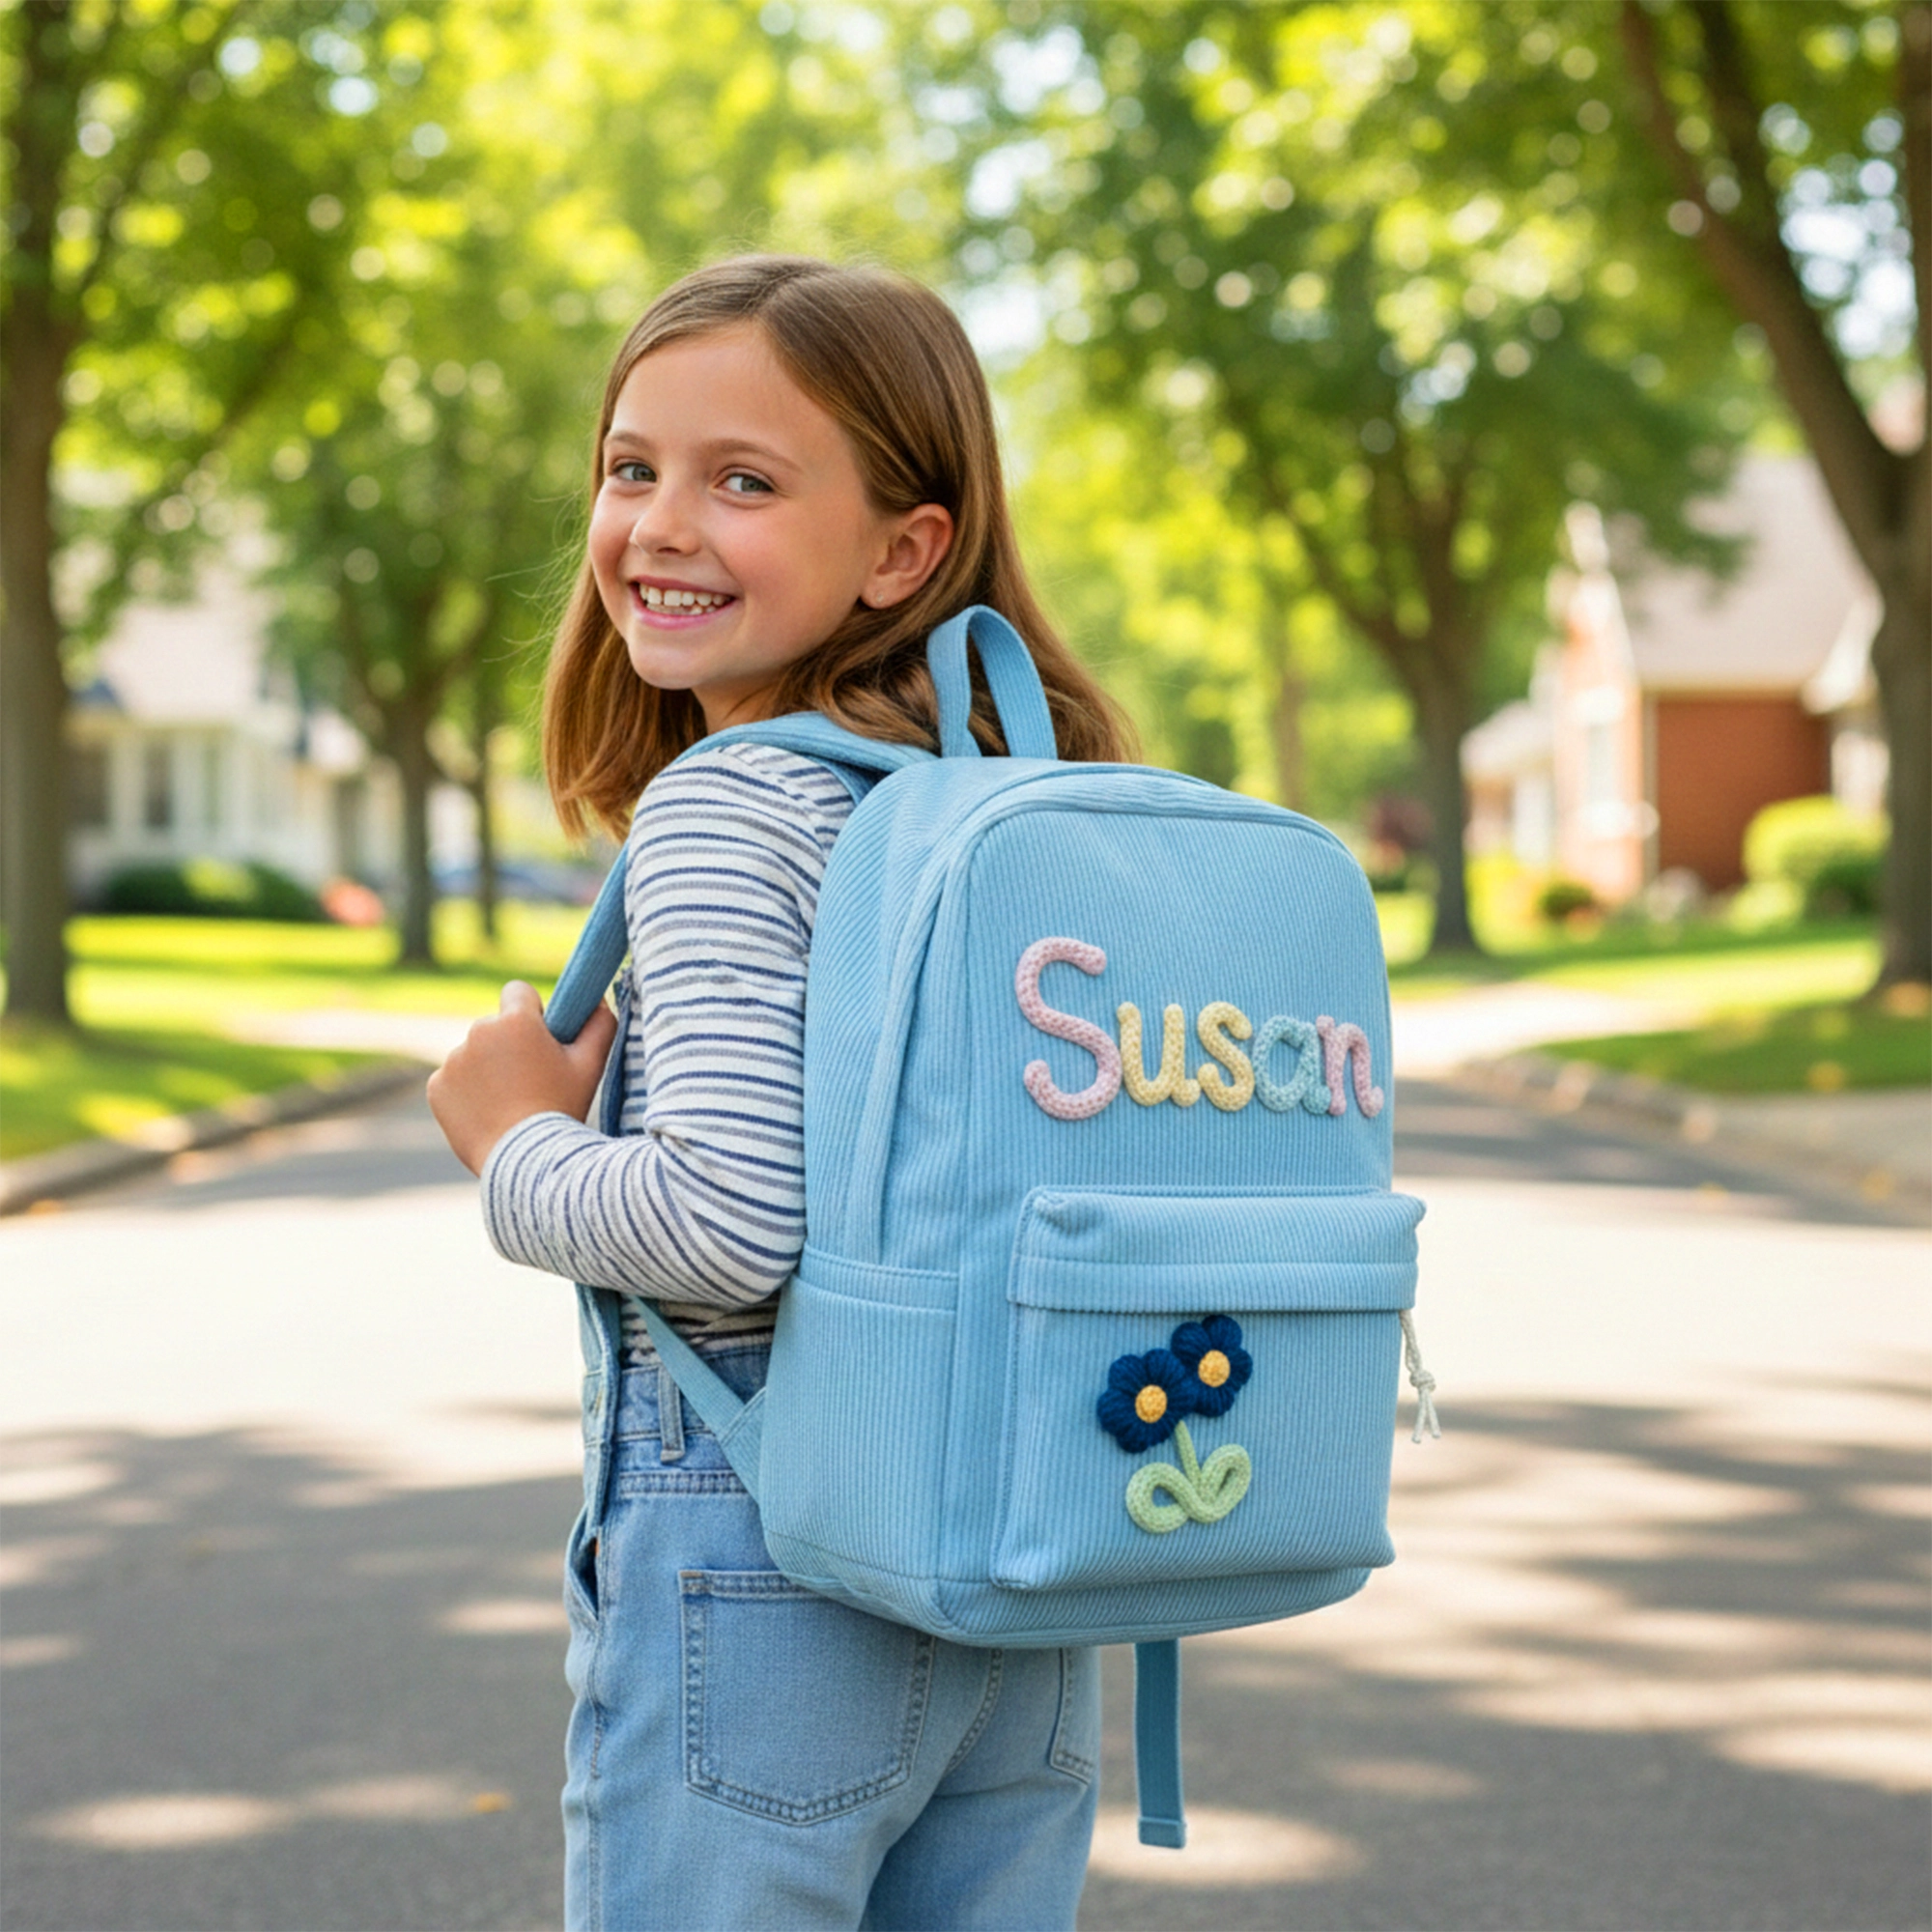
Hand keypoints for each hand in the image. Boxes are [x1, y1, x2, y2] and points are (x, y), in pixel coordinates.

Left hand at [426, 981, 619, 1176]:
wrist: (525, 1161)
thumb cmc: (561, 1109)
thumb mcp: (590, 1066)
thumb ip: (599, 1024)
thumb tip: (597, 1000)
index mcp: (516, 1021)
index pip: (518, 991)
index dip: (531, 1011)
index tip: (541, 1035)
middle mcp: (479, 1032)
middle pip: (495, 1026)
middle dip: (509, 1044)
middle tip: (530, 1079)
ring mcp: (453, 1060)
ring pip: (474, 1054)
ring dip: (488, 1069)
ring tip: (510, 1103)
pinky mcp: (436, 1086)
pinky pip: (453, 1079)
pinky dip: (466, 1092)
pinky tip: (487, 1113)